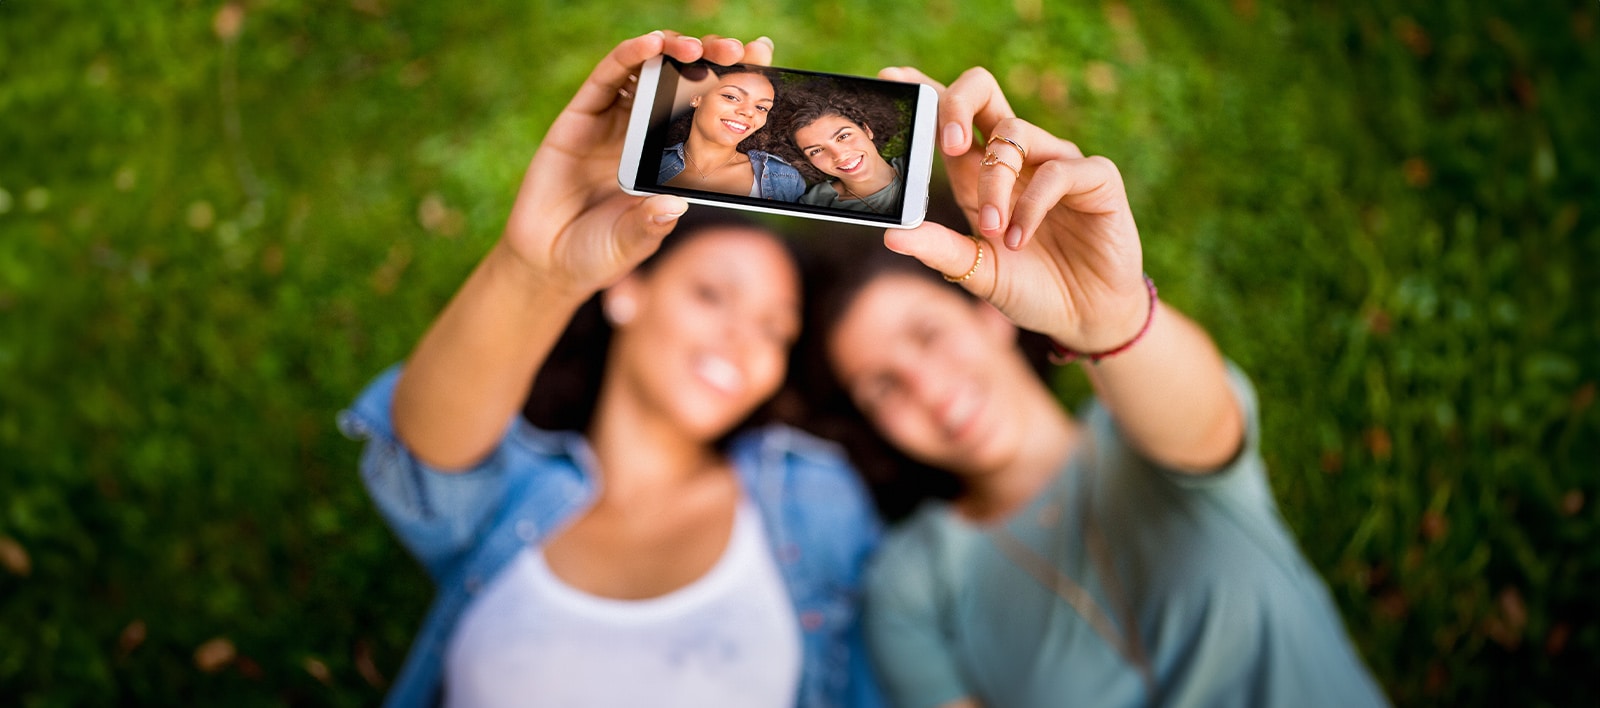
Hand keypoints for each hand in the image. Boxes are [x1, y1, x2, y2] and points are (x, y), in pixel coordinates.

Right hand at [500, 31, 774, 296]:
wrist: (548, 262)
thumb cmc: (599, 252)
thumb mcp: (634, 242)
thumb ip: (651, 224)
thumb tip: (674, 205)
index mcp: (670, 157)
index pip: (709, 111)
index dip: (733, 85)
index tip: (763, 63)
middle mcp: (646, 132)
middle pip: (684, 81)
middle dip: (712, 59)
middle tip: (738, 53)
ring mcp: (613, 121)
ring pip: (649, 69)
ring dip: (674, 49)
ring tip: (699, 49)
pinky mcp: (581, 116)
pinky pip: (607, 77)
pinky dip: (629, 55)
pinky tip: (649, 45)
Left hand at [876, 66, 1148, 352]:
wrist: (1085, 319)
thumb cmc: (1031, 288)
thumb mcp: (977, 271)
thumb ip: (939, 249)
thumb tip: (892, 234)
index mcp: (981, 172)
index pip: (951, 117)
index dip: (926, 92)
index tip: (893, 78)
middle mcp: (1018, 158)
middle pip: (985, 94)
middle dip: (958, 105)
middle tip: (949, 143)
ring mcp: (1057, 161)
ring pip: (1014, 136)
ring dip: (994, 184)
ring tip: (991, 232)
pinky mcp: (1096, 178)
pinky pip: (1057, 171)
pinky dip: (1031, 206)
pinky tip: (1019, 239)